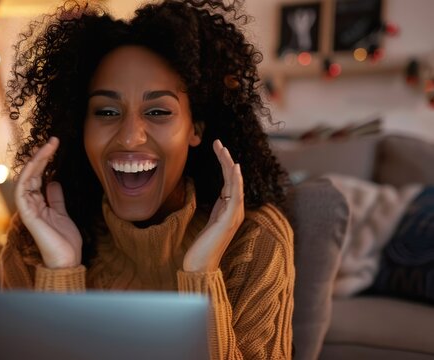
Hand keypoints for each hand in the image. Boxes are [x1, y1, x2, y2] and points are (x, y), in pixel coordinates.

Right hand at [15, 136, 81, 267]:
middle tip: (53, 140)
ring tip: (49, 147)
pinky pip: (23, 192)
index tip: (54, 146)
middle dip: (41, 156)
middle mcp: (30, 205)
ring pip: (26, 179)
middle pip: (31, 175)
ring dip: (36, 161)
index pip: (37, 177)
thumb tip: (53, 181)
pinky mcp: (28, 215)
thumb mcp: (62, 213)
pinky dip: (28, 176)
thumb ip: (55, 198)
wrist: (67, 259)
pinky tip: (38, 164)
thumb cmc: (64, 240)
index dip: (44, 161)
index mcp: (37, 204)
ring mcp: (27, 209)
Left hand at [183, 139, 243, 271]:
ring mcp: (234, 215)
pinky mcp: (229, 220)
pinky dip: (236, 181)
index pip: (229, 181)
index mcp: (229, 209)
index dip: (225, 164)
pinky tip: (234, 168)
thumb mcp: (208, 221)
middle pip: (233, 179)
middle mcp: (235, 211)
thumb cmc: (202, 245)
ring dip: (230, 165)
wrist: (201, 264)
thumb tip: (218, 197)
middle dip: (226, 159)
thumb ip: (216, 209)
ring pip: (235, 184)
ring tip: (223, 149)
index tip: (217, 148)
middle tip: (217, 142)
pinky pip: (236, 196)